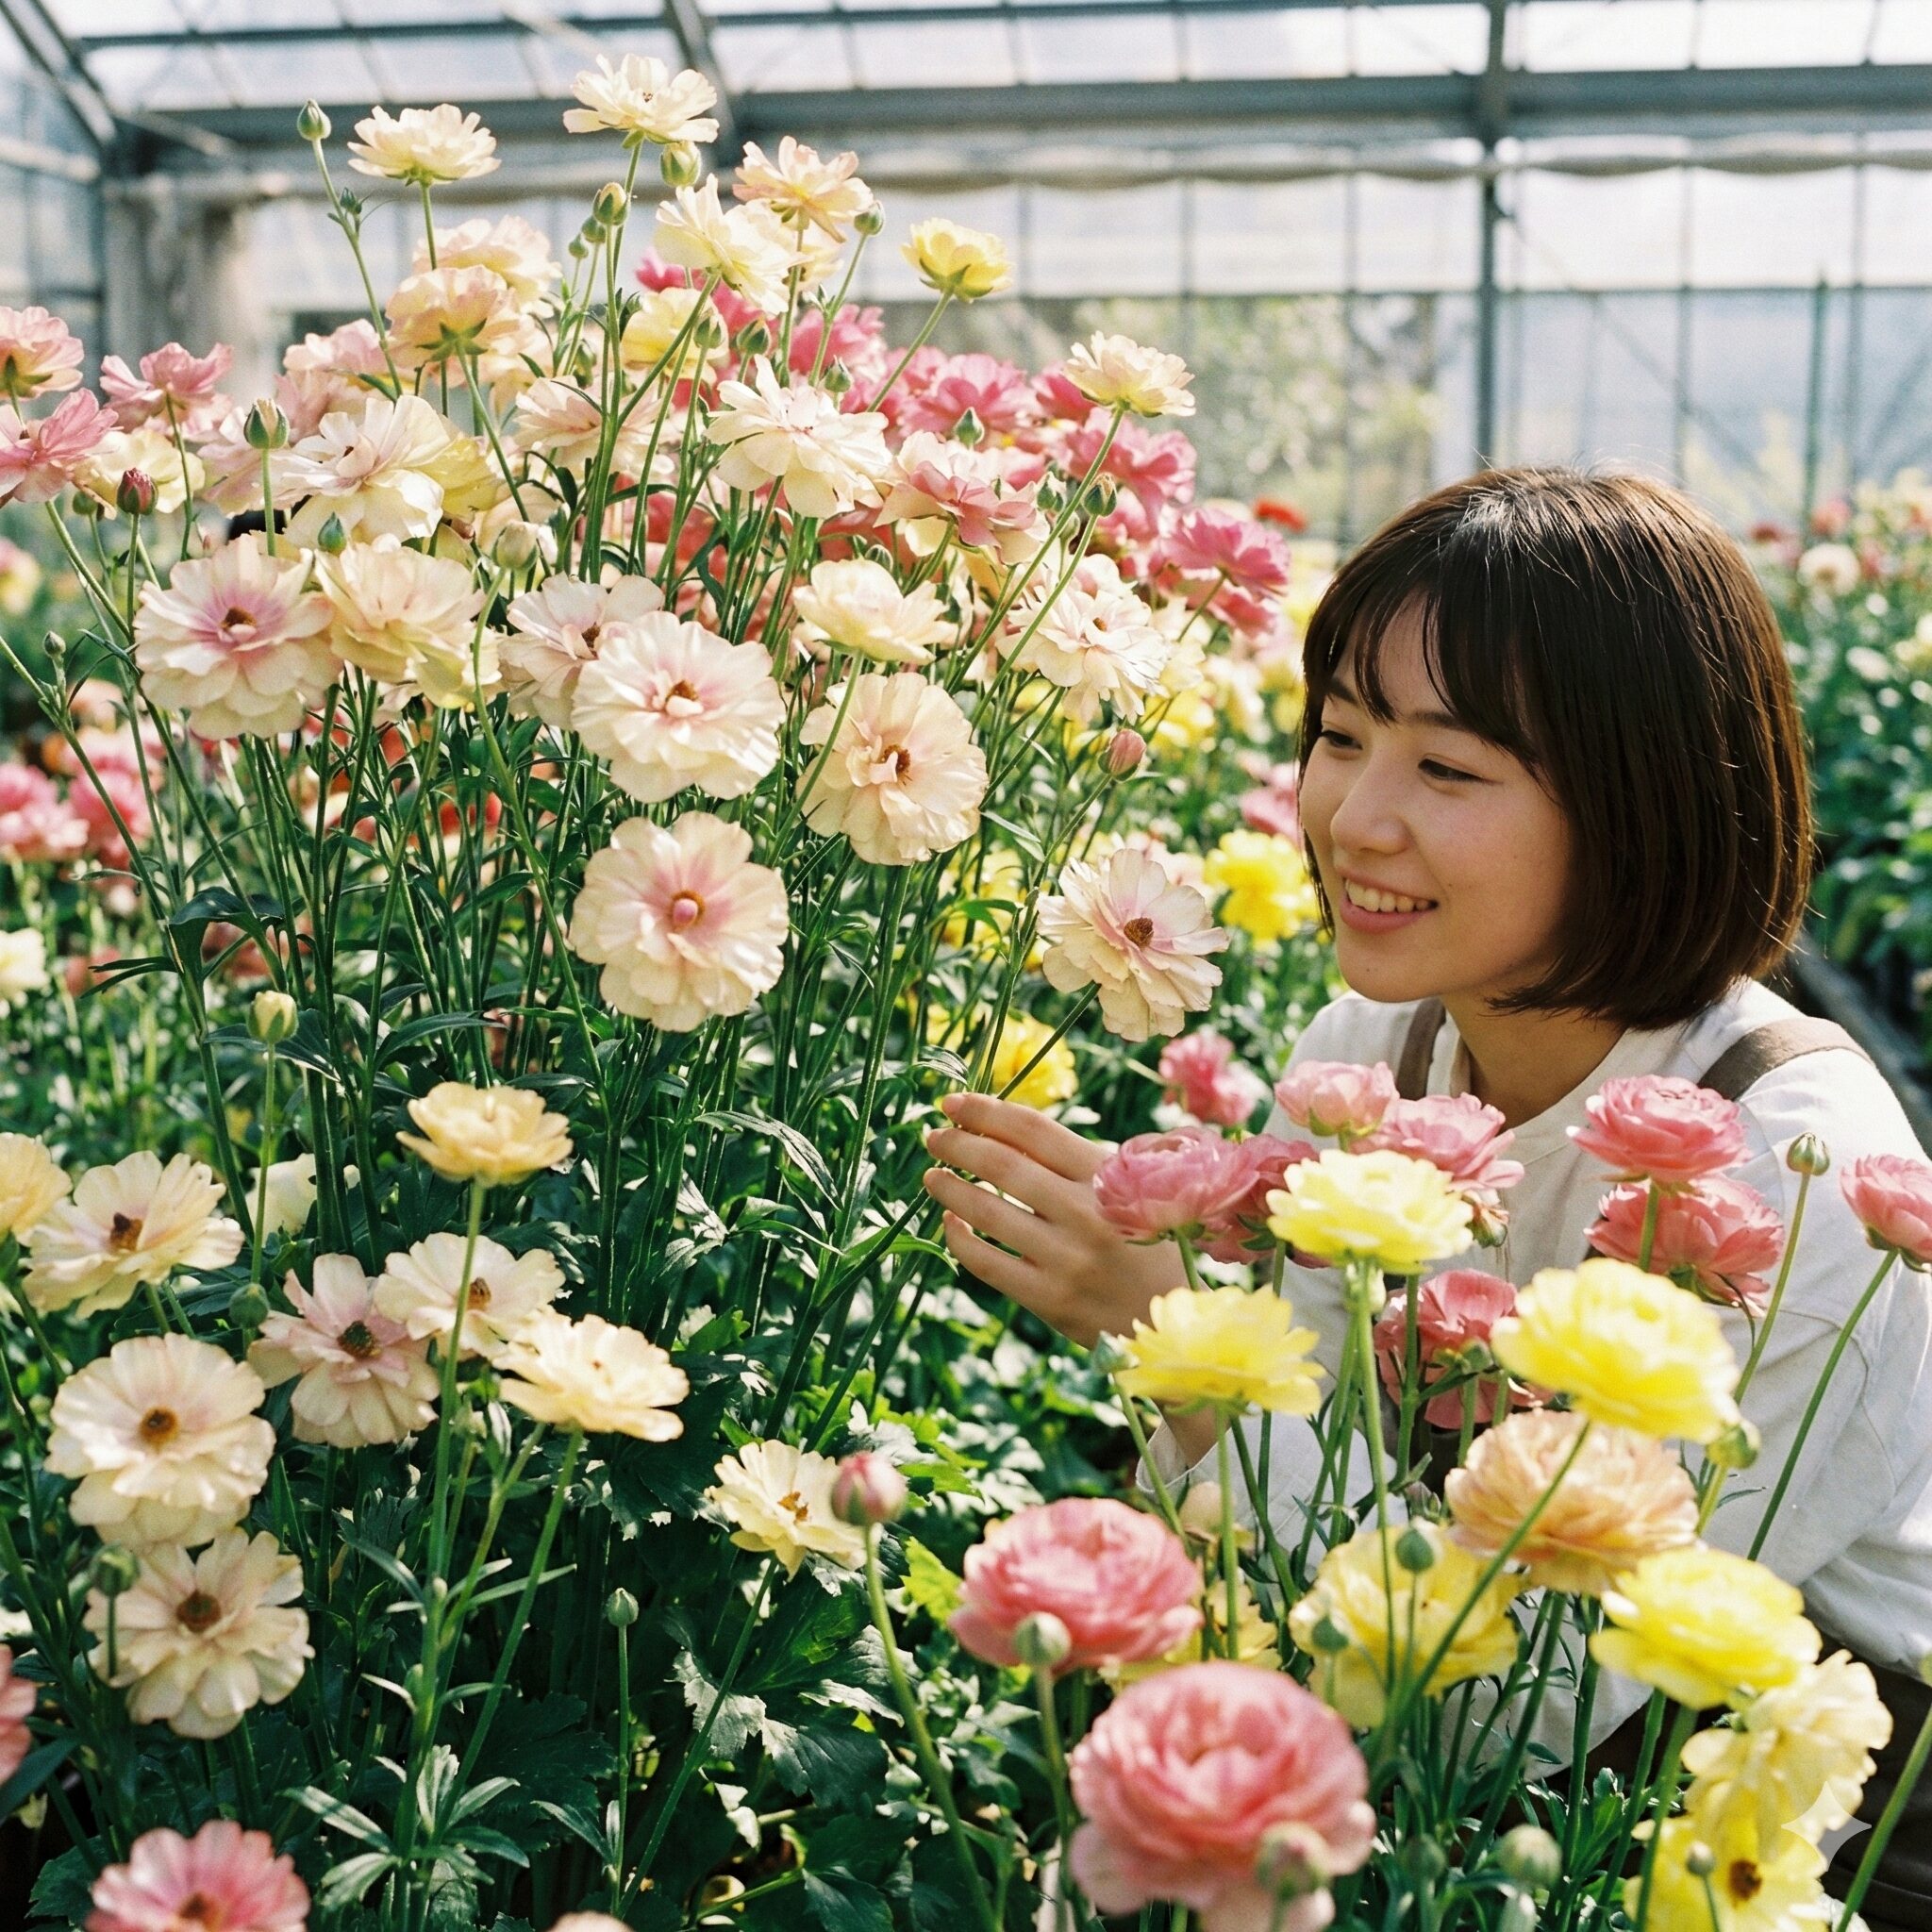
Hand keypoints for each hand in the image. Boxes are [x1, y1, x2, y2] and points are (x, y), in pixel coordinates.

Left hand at [921, 1091, 1184, 1349]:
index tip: (953, 1103)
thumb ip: (1072, 1162)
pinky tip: (949, 1220)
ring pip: (988, 1213)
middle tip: (934, 1136)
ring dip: (950, 1188)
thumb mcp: (1126, 1188)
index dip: (986, 1111)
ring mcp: (1067, 1259)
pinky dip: (960, 1238)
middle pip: (1004, 1165)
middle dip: (959, 1144)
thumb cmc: (1143, 1240)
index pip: (1034, 1130)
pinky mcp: (1050, 1300)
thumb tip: (998, 1129)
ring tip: (932, 1175)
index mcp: (1108, 1176)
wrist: (1171, 1316)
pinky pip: (988, 1264)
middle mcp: (1087, 1214)